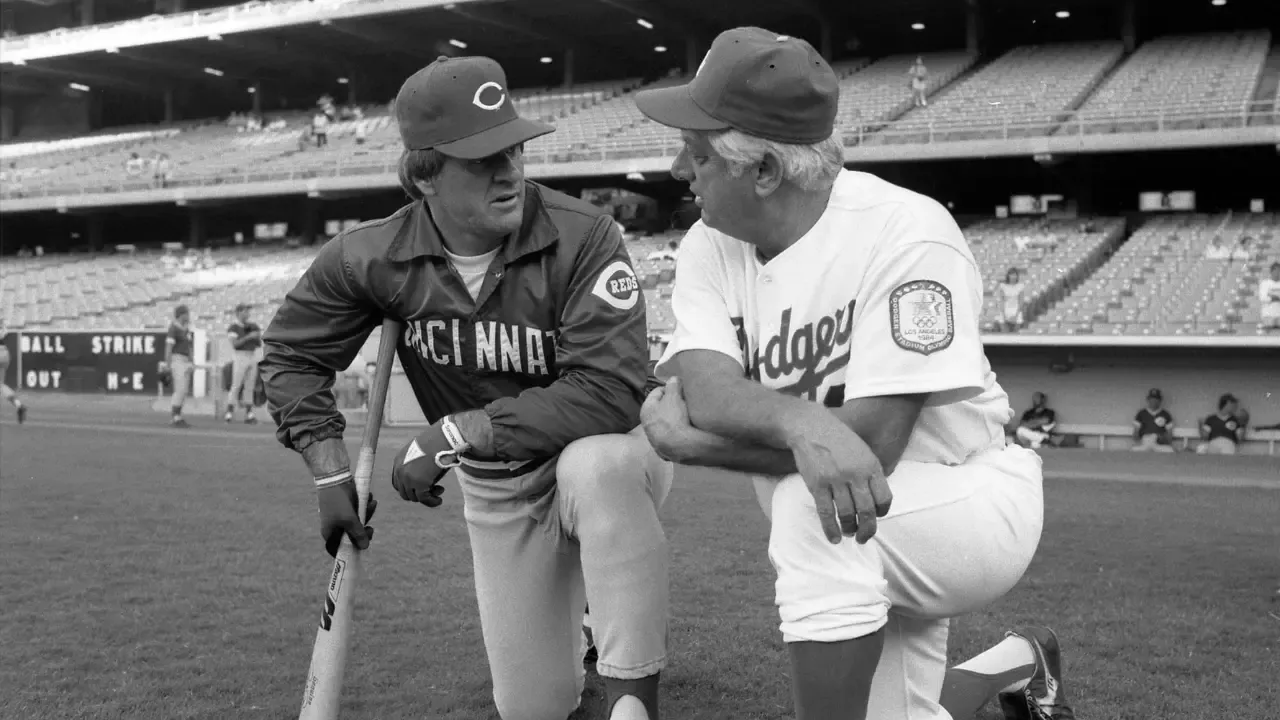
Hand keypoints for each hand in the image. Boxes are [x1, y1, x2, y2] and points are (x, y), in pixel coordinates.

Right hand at [316, 479, 375, 557]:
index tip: (363, 546)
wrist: (336, 477)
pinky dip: (366, 506)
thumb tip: (364, 547)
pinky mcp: (350, 507)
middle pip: (353, 536)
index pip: (340, 549)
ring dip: (368, 513)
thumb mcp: (349, 519)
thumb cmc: (338, 501)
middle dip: (364, 530)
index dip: (351, 550)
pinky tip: (370, 498)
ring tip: (372, 503)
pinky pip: (361, 511)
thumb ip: (357, 533)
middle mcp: (336, 527)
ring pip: (360, 522)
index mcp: (330, 533)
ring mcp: (343, 517)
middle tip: (371, 528)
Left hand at [390, 423, 449, 507]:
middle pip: (404, 492)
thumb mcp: (422, 451)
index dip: (409, 488)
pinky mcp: (419, 483)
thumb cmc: (438, 441)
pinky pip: (424, 499)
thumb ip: (418, 464)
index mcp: (399, 461)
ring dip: (427, 497)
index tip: (423, 486)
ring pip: (414, 497)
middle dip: (418, 493)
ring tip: (440, 491)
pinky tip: (439, 500)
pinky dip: (432, 502)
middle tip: (434, 488)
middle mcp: (400, 470)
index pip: (398, 483)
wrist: (445, 437)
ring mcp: (408, 478)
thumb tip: (425, 479)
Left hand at [640, 377, 711, 462]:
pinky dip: (678, 432)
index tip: (682, 390)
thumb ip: (673, 384)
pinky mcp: (664, 450)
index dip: (671, 388)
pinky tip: (686, 431)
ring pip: (666, 423)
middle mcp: (646, 425)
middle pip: (661, 408)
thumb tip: (673, 378)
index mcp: (645, 409)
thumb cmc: (674, 418)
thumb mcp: (674, 396)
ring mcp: (654, 439)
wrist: (681, 447)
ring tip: (687, 417)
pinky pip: (672, 436)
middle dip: (673, 404)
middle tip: (685, 402)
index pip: (657, 391)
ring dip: (675, 418)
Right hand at [787, 414, 891, 544]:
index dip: (881, 513)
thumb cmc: (839, 441)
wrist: (812, 427)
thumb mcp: (863, 452)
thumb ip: (871, 474)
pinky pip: (826, 513)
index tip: (875, 517)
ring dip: (849, 529)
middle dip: (867, 530)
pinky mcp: (817, 484)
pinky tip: (834, 538)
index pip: (885, 499)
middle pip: (867, 511)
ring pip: (847, 514)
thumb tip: (876, 502)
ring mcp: (836, 480)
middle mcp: (856, 474)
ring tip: (848, 533)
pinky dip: (831, 529)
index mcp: (871, 466)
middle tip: (863, 538)